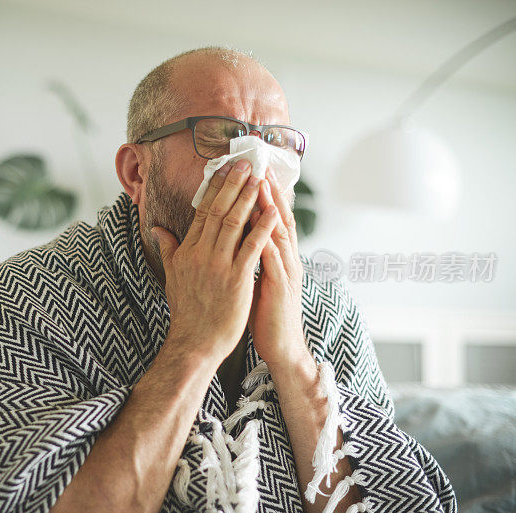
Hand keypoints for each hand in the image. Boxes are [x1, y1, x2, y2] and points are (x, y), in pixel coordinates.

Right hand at [151, 159, 279, 364]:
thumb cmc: (186, 310)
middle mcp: (201, 253)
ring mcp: (219, 265)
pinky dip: (262, 227)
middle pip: (218, 210)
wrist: (195, 340)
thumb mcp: (172, 275)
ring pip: (233, 223)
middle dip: (232, 184)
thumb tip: (157, 229)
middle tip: (244, 163)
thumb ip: (168, 248)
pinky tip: (272, 211)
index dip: (214, 188)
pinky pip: (251, 247)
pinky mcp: (237, 278)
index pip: (202, 211)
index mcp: (188, 250)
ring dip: (248, 198)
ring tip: (259, 178)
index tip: (224, 168)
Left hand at [247, 169, 308, 370]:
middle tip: (259, 165)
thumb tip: (230, 238)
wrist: (280, 344)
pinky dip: (268, 240)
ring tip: (261, 184)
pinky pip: (275, 259)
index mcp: (276, 255)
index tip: (250, 170)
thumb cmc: (263, 311)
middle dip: (269, 191)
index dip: (262, 194)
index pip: (269, 218)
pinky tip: (260, 226)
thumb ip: (244, 255)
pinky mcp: (281, 286)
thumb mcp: (252, 278)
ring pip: (279, 233)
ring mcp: (285, 271)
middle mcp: (284, 258)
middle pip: (278, 217)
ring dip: (270, 208)